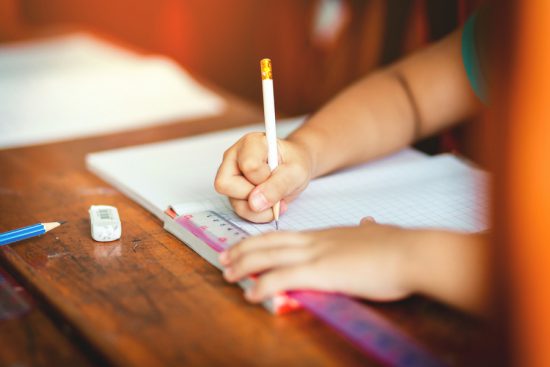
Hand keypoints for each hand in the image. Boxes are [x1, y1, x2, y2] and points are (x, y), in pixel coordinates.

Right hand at [214, 132, 312, 222]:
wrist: (295, 168)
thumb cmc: (294, 162)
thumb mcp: (295, 172)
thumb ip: (277, 186)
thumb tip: (254, 204)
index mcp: (251, 143)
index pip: (248, 166)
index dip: (264, 178)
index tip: (277, 173)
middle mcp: (234, 157)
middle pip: (226, 184)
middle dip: (254, 195)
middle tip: (274, 190)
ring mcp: (231, 175)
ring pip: (233, 202)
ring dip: (259, 210)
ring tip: (277, 202)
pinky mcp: (233, 191)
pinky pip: (240, 210)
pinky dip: (258, 214)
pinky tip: (271, 206)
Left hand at [219, 218, 418, 302]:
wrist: (409, 252)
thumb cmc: (396, 247)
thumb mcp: (377, 232)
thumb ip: (368, 228)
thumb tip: (368, 222)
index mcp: (325, 235)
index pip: (285, 236)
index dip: (262, 241)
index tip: (247, 246)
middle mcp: (315, 241)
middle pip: (269, 243)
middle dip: (243, 250)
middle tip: (224, 257)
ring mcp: (316, 254)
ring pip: (269, 256)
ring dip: (244, 265)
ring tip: (228, 274)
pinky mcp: (321, 271)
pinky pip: (282, 278)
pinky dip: (263, 285)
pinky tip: (251, 294)